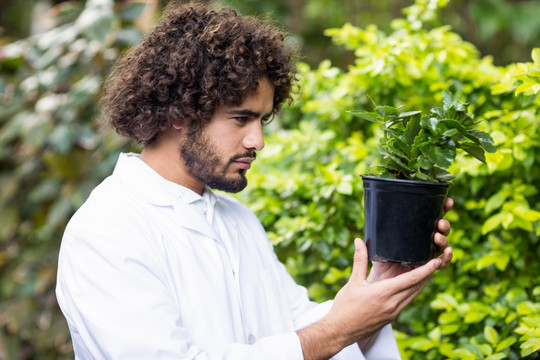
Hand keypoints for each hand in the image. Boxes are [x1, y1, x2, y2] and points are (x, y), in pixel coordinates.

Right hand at [302, 239, 441, 356]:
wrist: (341, 331)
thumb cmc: (345, 307)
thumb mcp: (353, 282)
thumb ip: (359, 260)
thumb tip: (359, 241)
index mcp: (383, 293)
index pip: (411, 280)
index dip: (426, 270)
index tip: (436, 261)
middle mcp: (392, 304)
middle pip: (417, 287)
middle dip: (428, 274)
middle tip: (435, 261)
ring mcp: (393, 312)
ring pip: (414, 295)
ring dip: (422, 283)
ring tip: (428, 271)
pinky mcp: (391, 317)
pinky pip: (407, 301)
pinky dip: (413, 291)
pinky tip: (412, 285)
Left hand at [367, 197, 453, 283]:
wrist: (382, 282)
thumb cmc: (378, 261)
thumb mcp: (375, 249)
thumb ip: (370, 243)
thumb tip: (357, 240)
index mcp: (414, 232)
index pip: (429, 217)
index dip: (440, 208)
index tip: (446, 201)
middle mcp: (423, 241)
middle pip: (440, 229)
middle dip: (444, 224)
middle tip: (440, 222)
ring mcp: (427, 254)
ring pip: (441, 245)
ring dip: (444, 239)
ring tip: (437, 237)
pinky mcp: (428, 267)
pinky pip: (441, 263)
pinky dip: (447, 258)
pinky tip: (448, 252)